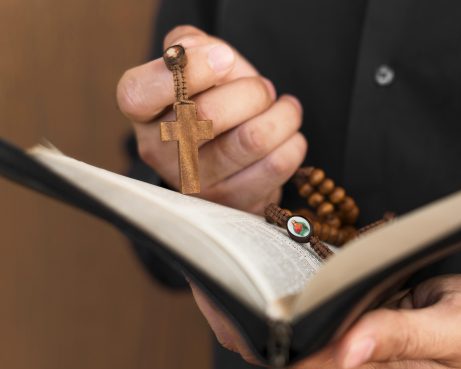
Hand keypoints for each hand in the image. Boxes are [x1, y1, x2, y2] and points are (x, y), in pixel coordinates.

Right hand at [117, 25, 305, 213]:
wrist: (236, 153)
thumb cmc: (214, 98)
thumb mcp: (197, 65)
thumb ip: (191, 45)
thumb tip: (210, 54)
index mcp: (143, 113)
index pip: (140, 94)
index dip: (188, 71)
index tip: (224, 58)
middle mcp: (160, 152)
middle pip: (208, 114)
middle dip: (252, 91)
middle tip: (262, 89)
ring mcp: (196, 184)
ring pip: (252, 140)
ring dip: (281, 116)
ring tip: (284, 110)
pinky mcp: (232, 204)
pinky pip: (276, 165)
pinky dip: (292, 143)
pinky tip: (287, 137)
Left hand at [190, 275, 460, 368]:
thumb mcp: (452, 330)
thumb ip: (403, 337)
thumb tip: (348, 345)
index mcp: (359, 363)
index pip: (284, 349)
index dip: (244, 321)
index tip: (217, 281)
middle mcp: (343, 355)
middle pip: (273, 337)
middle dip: (235, 300)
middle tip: (213, 249)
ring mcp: (346, 338)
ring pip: (287, 321)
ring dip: (256, 288)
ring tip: (232, 244)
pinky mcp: (356, 318)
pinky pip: (310, 304)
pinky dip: (287, 279)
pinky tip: (274, 250)